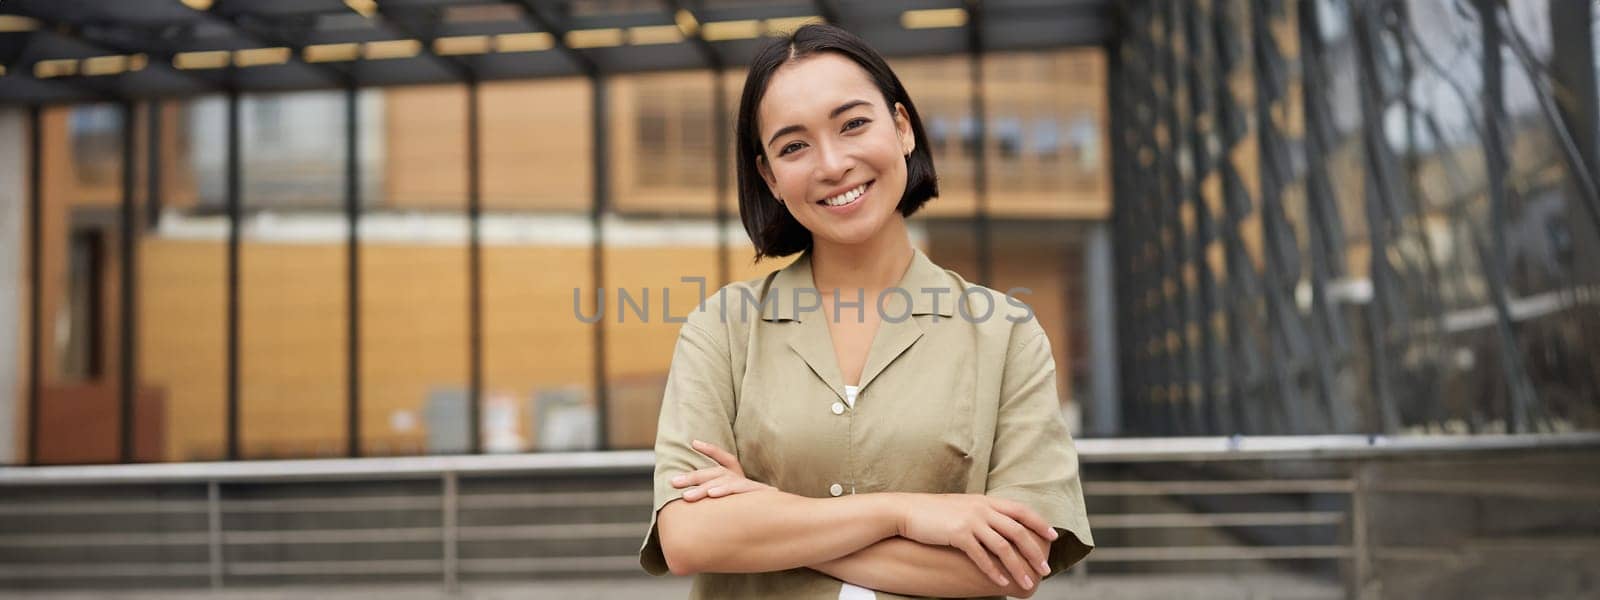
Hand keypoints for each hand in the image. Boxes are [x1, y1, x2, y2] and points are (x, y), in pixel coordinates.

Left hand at [671, 439, 772, 501]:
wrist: (782, 517)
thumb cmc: (752, 510)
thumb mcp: (736, 500)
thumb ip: (718, 496)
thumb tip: (692, 500)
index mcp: (737, 476)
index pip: (724, 458)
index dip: (710, 450)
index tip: (694, 443)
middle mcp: (742, 478)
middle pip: (714, 472)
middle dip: (692, 477)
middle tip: (673, 482)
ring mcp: (749, 485)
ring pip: (722, 482)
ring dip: (702, 488)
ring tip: (686, 496)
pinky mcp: (756, 494)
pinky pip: (737, 491)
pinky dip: (724, 491)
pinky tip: (712, 494)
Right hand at [893, 494, 1058, 590]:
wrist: (907, 511)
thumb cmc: (934, 512)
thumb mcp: (963, 506)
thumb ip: (983, 513)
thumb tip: (999, 526)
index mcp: (986, 501)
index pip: (1021, 510)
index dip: (1039, 523)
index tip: (1053, 536)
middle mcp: (982, 508)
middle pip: (1017, 531)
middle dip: (1034, 552)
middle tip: (1045, 569)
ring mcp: (971, 520)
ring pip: (1003, 546)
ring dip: (1018, 567)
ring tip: (1027, 582)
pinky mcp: (958, 534)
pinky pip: (981, 556)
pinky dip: (993, 571)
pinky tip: (1001, 583)